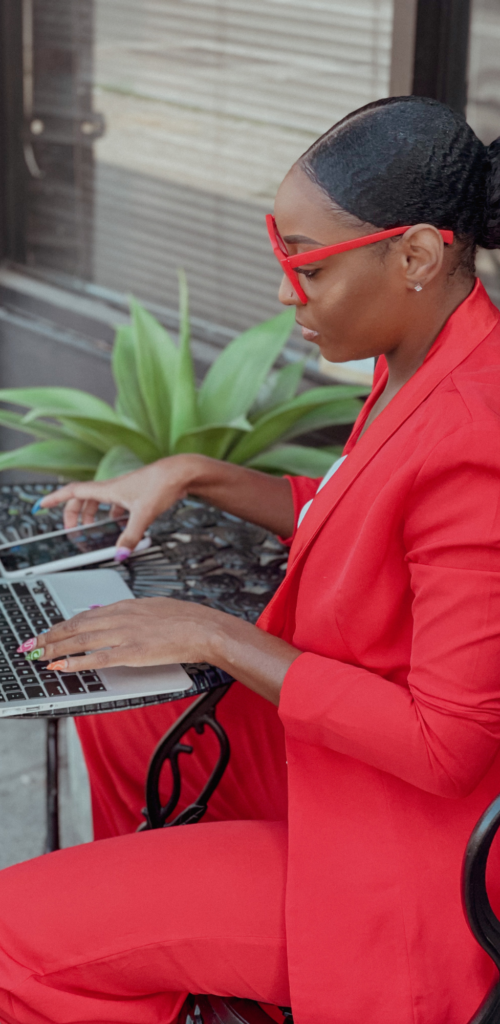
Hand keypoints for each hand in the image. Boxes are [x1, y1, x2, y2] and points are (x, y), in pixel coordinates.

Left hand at [26, 598, 224, 671]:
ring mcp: (125, 634)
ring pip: (81, 640)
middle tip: (35, 644)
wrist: (204, 627)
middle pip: (77, 626)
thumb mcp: (154, 608)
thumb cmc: (186, 620)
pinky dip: (76, 662)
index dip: (64, 624)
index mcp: (127, 605)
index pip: (86, 614)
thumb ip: (132, 614)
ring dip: (56, 648)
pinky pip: (97, 658)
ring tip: (40, 656)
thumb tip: (116, 618)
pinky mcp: (133, 651)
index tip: (51, 630)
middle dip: (51, 636)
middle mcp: (121, 616)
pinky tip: (62, 666)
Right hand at [36, 456, 196, 554]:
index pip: (74, 492)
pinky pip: (116, 506)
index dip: (56, 499)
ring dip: (92, 515)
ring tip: (91, 530)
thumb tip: (119, 554)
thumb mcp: (143, 514)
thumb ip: (130, 536)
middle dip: (73, 514)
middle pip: (84, 500)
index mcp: (108, 490)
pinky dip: (112, 516)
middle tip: (70, 529)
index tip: (41, 505)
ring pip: (100, 502)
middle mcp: (113, 488)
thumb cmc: (162, 484)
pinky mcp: (137, 494)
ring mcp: (125, 491)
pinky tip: (119, 525)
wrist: (182, 472)